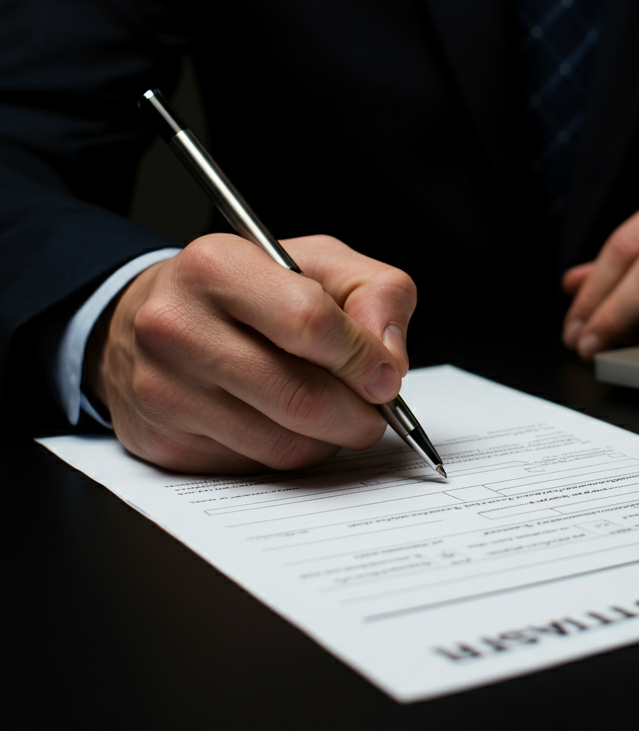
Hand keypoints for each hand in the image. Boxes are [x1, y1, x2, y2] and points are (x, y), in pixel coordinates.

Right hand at [85, 234, 416, 472]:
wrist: (158, 317)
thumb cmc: (249, 288)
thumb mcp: (320, 263)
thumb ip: (376, 294)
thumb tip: (389, 362)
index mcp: (216, 267)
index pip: (309, 323)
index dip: (363, 357)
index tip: (386, 375)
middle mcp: (176, 327)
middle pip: (301, 397)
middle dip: (358, 415)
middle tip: (374, 411)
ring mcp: (163, 390)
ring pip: (284, 445)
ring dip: (328, 439)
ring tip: (331, 412)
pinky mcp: (163, 441)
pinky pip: (256, 467)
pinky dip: (289, 452)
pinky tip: (284, 422)